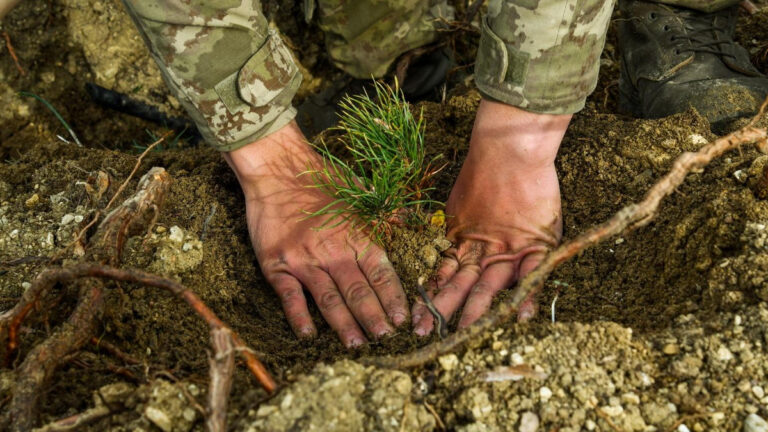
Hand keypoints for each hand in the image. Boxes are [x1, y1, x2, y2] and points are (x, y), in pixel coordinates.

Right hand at [224, 121, 407, 346]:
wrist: (276, 168)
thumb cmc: (319, 178)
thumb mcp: (358, 190)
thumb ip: (384, 209)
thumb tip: (411, 218)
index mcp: (356, 235)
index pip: (381, 274)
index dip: (393, 298)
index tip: (403, 318)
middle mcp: (334, 250)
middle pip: (359, 292)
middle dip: (375, 318)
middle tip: (386, 339)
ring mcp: (305, 259)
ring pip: (329, 299)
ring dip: (344, 324)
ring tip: (356, 344)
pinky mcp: (277, 263)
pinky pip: (290, 296)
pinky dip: (299, 317)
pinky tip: (308, 334)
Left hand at [412, 100, 569, 334]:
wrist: (511, 149)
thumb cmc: (483, 171)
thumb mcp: (456, 202)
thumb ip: (447, 225)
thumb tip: (412, 233)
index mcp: (463, 239)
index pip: (443, 274)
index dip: (429, 295)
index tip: (414, 317)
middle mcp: (483, 249)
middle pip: (460, 283)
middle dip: (443, 309)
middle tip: (425, 333)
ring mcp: (509, 247)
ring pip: (490, 283)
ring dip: (476, 308)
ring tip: (463, 332)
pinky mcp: (536, 243)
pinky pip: (534, 273)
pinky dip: (529, 293)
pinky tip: (521, 315)